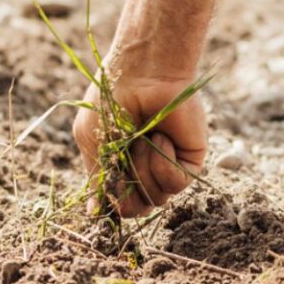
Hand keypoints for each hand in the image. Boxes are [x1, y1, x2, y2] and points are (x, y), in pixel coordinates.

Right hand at [73, 74, 206, 217]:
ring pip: (155, 199)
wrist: (143, 72)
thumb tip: (95, 211)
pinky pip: (176, 184)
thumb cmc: (112, 99)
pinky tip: (161, 136)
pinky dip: (164, 163)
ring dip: (143, 167)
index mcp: (120, 166)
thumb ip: (97, 177)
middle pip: (136, 209)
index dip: (112, 199)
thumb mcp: (92, 139)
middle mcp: (144, 170)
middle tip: (125, 151)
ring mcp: (168, 166)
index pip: (117, 203)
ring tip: (144, 136)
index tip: (108, 178)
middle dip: (126, 185)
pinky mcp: (191, 160)